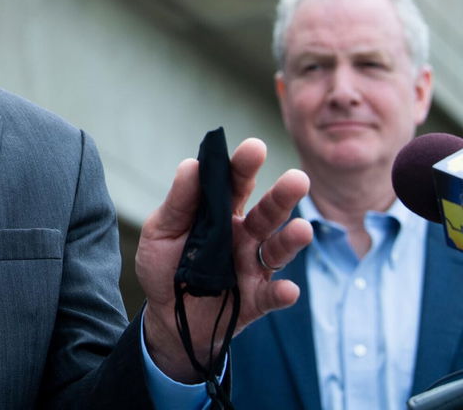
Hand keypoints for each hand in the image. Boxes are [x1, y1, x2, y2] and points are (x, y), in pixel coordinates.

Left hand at [136, 138, 311, 381]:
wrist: (165, 316)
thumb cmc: (164, 266)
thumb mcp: (161, 230)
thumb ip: (179, 202)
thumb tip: (191, 164)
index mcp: (220, 213)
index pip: (235, 185)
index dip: (244, 167)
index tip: (255, 148)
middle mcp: (243, 235)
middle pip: (266, 213)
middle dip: (282, 197)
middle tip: (298, 180)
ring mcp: (252, 266)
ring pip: (277, 249)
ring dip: (291, 240)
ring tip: (303, 230)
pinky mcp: (255, 299)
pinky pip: (272, 295)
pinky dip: (281, 292)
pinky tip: (288, 289)